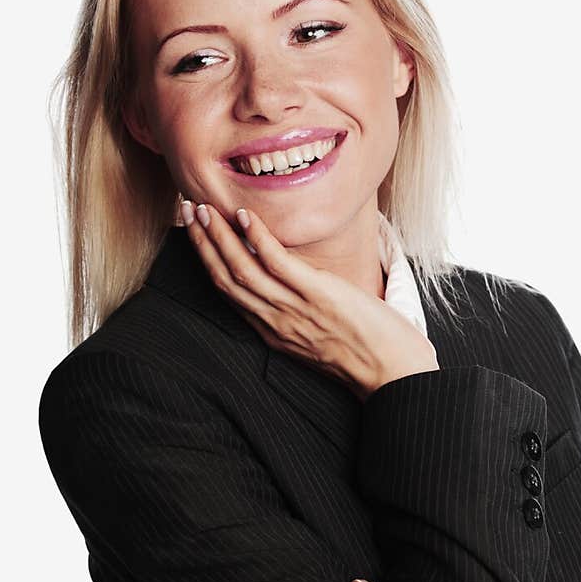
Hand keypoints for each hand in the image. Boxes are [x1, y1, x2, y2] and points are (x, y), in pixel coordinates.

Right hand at [181, 200, 439, 399]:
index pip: (229, 292)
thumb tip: (295, 283)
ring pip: (241, 269)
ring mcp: (293, 308)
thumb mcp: (318, 336)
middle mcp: (274, 321)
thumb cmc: (366, 354)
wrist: (393, 373)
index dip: (207, 260)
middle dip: (202, 243)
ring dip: (217, 236)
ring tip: (202, 208)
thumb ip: (298, 313)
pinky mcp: (316, 294)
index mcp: (272, 331)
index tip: (195, 233)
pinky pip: (276, 262)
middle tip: (186, 211)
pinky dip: (256, 238)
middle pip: (225, 278)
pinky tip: (243, 216)